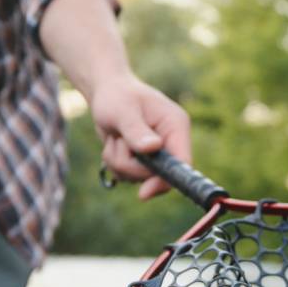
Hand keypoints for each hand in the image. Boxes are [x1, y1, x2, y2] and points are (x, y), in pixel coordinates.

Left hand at [89, 77, 190, 200]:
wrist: (106, 93)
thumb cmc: (116, 96)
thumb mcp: (123, 111)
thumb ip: (136, 131)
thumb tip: (153, 148)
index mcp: (176, 125)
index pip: (182, 162)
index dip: (166, 180)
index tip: (144, 192)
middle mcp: (170, 141)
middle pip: (156, 175)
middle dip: (130, 165)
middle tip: (117, 142)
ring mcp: (157, 153)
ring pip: (137, 177)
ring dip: (118, 162)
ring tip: (115, 138)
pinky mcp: (144, 161)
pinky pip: (127, 176)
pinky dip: (114, 164)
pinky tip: (114, 143)